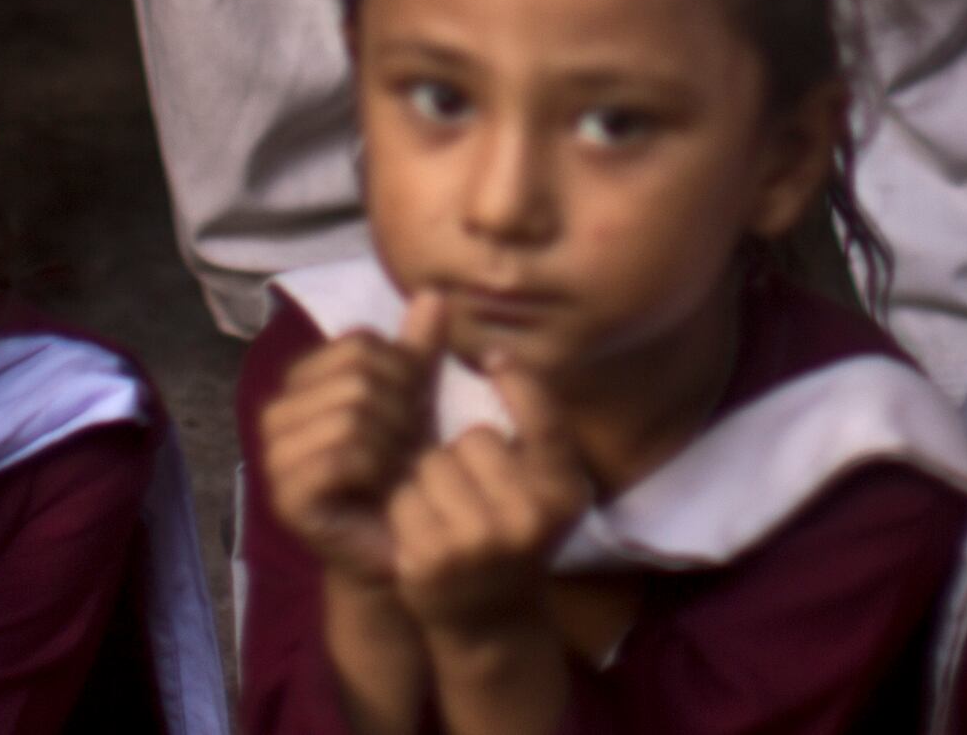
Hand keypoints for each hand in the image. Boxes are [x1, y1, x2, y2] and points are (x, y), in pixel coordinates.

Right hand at [262, 289, 449, 586]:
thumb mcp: (417, 400)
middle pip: (359, 376)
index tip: (412, 410)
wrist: (401, 543)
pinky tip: (381, 485)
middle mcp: (275, 413)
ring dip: (393, 441)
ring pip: (352, 412)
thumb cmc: (405, 468)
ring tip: (396, 466)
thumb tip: (432, 293)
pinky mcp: (285, 497)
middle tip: (406, 446)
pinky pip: (343, 453)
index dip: (403, 372)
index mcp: (300, 382)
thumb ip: (417, 351)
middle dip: (402, 409)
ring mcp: (273, 457)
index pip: (360, 343)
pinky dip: (377, 466)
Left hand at [388, 357, 587, 637]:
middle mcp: (529, 519)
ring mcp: (478, 542)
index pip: (541, 416)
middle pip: (473, 438)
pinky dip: (405, 509)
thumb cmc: (514, 529)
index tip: (497, 360)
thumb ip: (531, 417)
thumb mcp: (542, 480)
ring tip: (446, 511)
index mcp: (564, 493)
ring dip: (429, 481)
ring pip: (431, 465)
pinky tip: (422, 533)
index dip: (517, 381)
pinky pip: (403, 499)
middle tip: (470, 488)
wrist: (489, 618)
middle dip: (461, 455)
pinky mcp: (430, 561)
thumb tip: (494, 348)